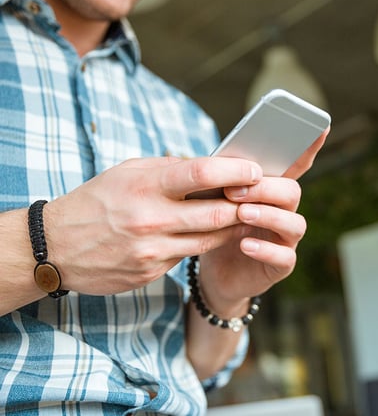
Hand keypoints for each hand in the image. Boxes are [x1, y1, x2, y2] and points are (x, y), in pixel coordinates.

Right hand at [44, 155, 263, 294]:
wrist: (54, 248)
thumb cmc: (95, 201)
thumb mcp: (127, 172)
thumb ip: (168, 168)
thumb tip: (210, 166)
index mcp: (143, 186)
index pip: (200, 174)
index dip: (234, 170)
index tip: (255, 169)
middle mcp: (150, 220)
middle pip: (216, 214)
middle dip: (244, 205)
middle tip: (261, 197)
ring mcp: (151, 251)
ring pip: (209, 240)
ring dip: (233, 228)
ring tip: (246, 215)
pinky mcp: (150, 273)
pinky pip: (188, 257)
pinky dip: (204, 244)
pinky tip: (213, 234)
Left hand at [195, 128, 329, 313]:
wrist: (212, 272)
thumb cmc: (216, 227)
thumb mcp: (216, 199)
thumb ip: (226, 180)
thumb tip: (220, 160)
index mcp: (272, 190)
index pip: (296, 165)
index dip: (309, 147)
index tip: (320, 127)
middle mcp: (285, 211)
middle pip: (292, 192)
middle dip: (266, 188)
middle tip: (234, 191)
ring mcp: (286, 239)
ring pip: (295, 223)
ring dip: (269, 215)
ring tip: (241, 214)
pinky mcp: (281, 265)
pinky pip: (284, 257)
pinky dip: (267, 250)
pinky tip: (246, 245)